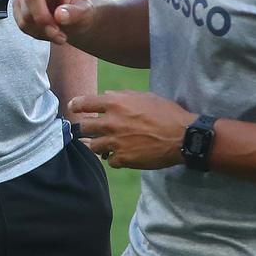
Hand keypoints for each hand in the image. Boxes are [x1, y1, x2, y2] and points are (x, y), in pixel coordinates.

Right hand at [13, 0, 100, 46]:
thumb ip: (75, 13)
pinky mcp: (19, 7)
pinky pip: (22, 23)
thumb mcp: (85, 12)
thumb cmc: (80, 12)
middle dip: (44, 21)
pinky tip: (48, 33)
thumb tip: (59, 15)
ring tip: (58, 35)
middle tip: (59, 35)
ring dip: (42, 30)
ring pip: (25, 15)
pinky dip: (36, 33)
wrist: (73, 20)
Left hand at [70, 91, 197, 170]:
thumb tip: (106, 95)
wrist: (182, 136)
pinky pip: (109, 160)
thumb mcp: (145, 97)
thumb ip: (122, 96)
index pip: (84, 103)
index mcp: (115, 104)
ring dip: (99, 145)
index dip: (76, 105)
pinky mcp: (123, 159)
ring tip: (107, 144)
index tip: (73, 107)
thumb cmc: (166, 113)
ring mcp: (115, 142)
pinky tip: (122, 155)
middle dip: (85, 129)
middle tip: (89, 130)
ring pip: (94, 146)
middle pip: (84, 128)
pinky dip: (114, 158)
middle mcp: (111, 123)